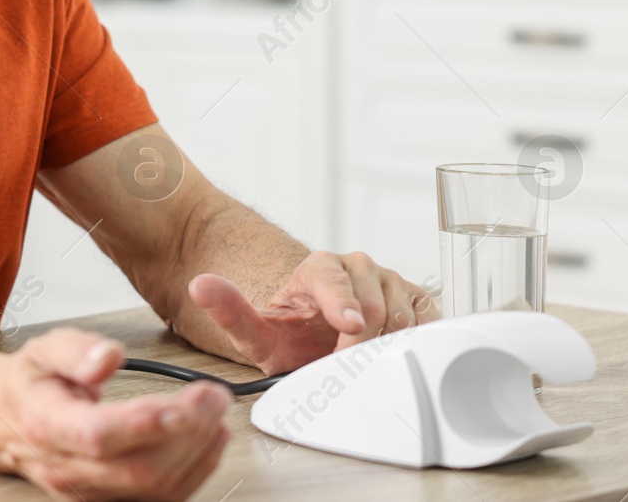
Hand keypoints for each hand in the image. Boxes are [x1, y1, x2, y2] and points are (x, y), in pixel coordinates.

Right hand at [0, 327, 232, 501]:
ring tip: (215, 413)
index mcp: (46, 424)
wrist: (4, 420)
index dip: (144, 425)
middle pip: (137, 468)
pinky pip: (160, 498)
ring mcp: (88, 491)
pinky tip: (209, 442)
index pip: (98, 435)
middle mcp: (67, 468)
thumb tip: (109, 358)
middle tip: (214, 396)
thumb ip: (76, 350)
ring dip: (197, 453)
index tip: (183, 404)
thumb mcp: (43, 348)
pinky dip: (193, 471)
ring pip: (153, 489)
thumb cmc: (30, 383)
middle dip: (187, 434)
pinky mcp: (109, 499)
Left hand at [189, 251, 439, 375]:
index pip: (333, 278)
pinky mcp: (414, 295)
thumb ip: (229, 309)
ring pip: (401, 311)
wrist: (319, 341)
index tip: (349, 327)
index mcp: (319, 267)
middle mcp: (355, 265)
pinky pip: (426, 316)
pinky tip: (393, 349)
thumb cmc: (292, 337)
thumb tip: (201, 286)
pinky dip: (415, 337)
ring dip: (387, 342)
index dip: (342, 303)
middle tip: (345, 362)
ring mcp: (387, 278)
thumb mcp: (256, 332)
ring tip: (363, 355)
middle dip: (360, 341)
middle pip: (372, 302)